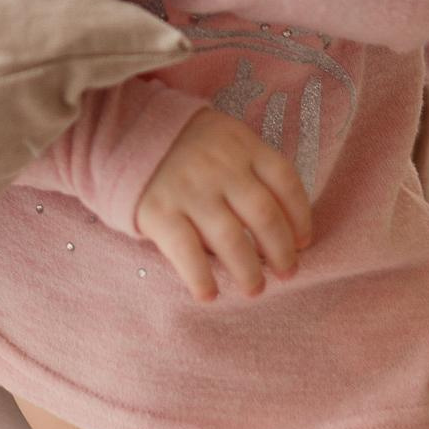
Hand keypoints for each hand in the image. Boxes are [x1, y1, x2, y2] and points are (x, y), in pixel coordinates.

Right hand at [132, 110, 314, 301]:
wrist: (124, 133)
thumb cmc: (186, 147)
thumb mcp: (223, 139)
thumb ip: (250, 169)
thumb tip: (283, 228)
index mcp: (241, 143)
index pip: (285, 181)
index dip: (300, 217)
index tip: (303, 242)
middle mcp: (219, 165)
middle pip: (264, 214)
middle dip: (281, 251)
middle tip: (287, 273)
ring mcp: (189, 188)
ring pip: (231, 239)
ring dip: (248, 271)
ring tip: (254, 289)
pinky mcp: (159, 211)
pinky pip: (187, 253)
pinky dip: (201, 279)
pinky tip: (209, 295)